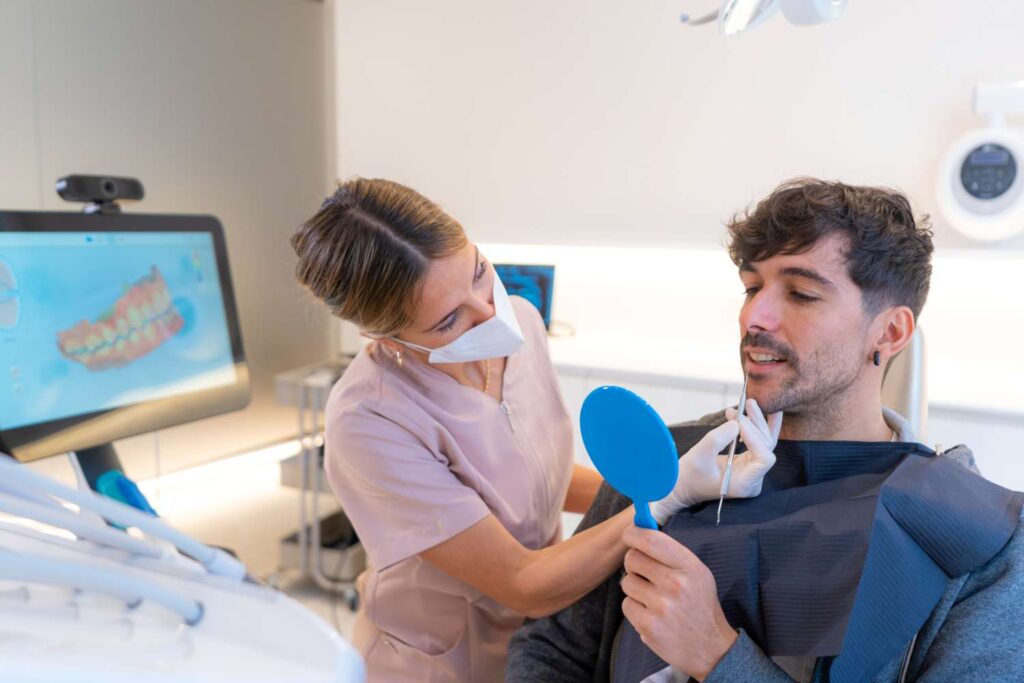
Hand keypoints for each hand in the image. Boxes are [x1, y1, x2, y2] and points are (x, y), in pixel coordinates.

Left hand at [620, 526, 736, 680]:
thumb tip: (640, 528)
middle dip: (633, 563)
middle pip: (633, 558)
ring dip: (635, 588)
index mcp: (689, 567)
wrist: (711, 649)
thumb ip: (671, 553)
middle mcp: (675, 584)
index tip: (629, 534)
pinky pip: (626, 604)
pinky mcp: (648, 626)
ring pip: (627, 582)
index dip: (633, 533)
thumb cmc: (699, 605)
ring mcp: (661, 606)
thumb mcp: (697, 573)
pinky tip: (651, 614)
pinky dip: (634, 608)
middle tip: (644, 573)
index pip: (651, 540)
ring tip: (653, 598)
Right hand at [650, 399, 781, 523]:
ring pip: (765, 442)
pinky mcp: (748, 462)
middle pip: (766, 447)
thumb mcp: (700, 455)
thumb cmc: (689, 475)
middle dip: (756, 424)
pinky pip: (760, 442)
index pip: (763, 458)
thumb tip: (737, 423)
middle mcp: (753, 478)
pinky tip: (768, 412)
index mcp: (745, 483)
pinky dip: (762, 426)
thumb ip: (718, 438)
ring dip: (758, 421)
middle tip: (745, 405)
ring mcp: (753, 470)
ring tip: (749, 403)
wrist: (683, 485)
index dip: (755, 437)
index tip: (738, 422)